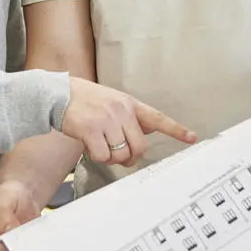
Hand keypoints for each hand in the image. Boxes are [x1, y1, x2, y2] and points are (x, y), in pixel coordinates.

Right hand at [61, 77, 197, 166]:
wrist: (57, 93)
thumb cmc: (84, 100)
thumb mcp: (112, 101)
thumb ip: (129, 117)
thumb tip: (145, 134)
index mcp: (129, 103)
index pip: (158, 118)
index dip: (176, 130)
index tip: (193, 138)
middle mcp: (121, 110)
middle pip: (140, 146)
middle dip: (131, 156)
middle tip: (119, 154)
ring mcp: (107, 119)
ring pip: (121, 154)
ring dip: (111, 157)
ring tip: (99, 145)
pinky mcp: (91, 129)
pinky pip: (103, 155)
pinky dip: (97, 156)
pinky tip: (89, 145)